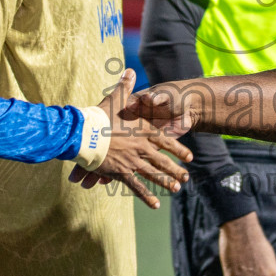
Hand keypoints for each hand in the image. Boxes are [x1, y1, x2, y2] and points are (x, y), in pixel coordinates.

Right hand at [68, 70, 191, 208]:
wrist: (85, 133)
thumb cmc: (99, 116)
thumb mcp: (114, 99)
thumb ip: (125, 86)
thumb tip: (129, 70)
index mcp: (143, 131)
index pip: (166, 141)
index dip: (179, 150)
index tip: (190, 157)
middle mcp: (141, 147)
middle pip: (163, 160)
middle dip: (175, 169)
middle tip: (186, 178)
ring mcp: (132, 161)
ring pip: (153, 173)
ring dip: (166, 182)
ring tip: (176, 189)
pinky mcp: (121, 172)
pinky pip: (136, 186)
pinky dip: (146, 196)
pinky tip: (155, 205)